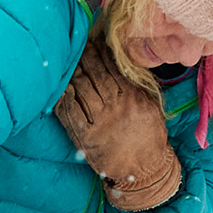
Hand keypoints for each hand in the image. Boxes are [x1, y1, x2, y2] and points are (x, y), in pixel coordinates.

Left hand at [54, 37, 183, 211]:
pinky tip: (61, 86)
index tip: (93, 41)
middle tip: (77, 46)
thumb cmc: (149, 137)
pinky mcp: (87, 136)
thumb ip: (138, 86)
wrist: (145, 171)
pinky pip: (71, 112)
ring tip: (68, 61)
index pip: (114, 68)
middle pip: (96, 74)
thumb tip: (124, 62)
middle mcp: (117, 107)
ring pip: (83, 89)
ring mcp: (101, 122)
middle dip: (85, 58)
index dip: (101, 52)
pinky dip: (64, 97)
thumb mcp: (151, 107)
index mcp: (134, 98)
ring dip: (74, 73)